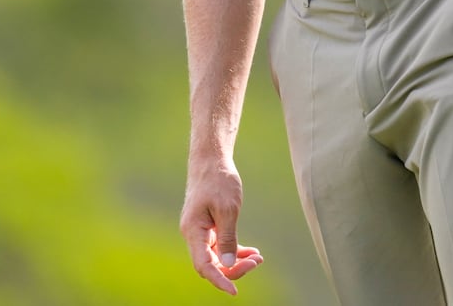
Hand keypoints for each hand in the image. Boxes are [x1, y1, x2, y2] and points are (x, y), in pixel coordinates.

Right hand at [180, 159, 263, 294]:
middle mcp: (194, 235)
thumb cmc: (218, 181)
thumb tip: (229, 264)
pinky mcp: (209, 227)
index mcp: (194, 231)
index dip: (220, 280)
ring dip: (237, 261)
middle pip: (212, 264)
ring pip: (217, 257)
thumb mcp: (228, 209)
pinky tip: (252, 252)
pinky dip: (236, 250)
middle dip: (234, 268)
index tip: (234, 291)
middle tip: (257, 261)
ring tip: (258, 258)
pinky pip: (221, 246)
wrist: (211, 161)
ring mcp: (201, 232)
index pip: (204, 265)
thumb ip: (228, 238)